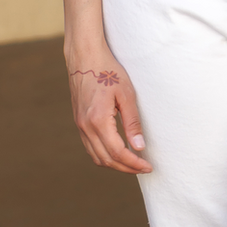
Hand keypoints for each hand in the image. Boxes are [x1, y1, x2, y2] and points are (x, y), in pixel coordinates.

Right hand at [67, 49, 152, 173]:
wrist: (84, 58)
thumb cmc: (108, 72)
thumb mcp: (126, 95)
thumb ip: (132, 123)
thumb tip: (139, 147)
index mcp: (98, 120)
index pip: (118, 152)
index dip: (134, 163)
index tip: (148, 167)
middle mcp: (85, 126)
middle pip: (107, 159)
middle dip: (126, 168)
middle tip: (144, 168)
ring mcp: (80, 126)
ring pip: (96, 156)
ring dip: (115, 165)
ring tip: (132, 164)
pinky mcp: (79, 122)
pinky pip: (90, 148)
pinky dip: (104, 156)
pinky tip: (117, 153)